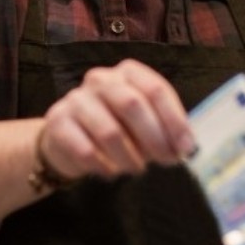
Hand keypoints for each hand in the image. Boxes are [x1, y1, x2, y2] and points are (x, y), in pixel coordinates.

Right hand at [37, 59, 195, 180]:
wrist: (67, 138)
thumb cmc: (116, 127)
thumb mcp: (143, 123)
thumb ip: (164, 129)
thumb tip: (187, 147)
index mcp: (127, 73)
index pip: (155, 89)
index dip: (174, 120)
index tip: (186, 147)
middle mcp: (100, 79)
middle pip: (132, 105)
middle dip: (154, 138)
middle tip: (166, 161)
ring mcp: (76, 99)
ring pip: (110, 132)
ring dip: (129, 157)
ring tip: (137, 169)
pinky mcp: (58, 122)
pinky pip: (86, 151)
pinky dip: (104, 166)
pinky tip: (111, 172)